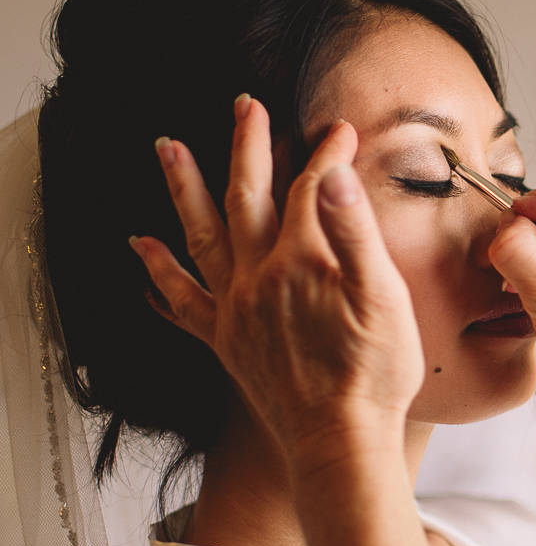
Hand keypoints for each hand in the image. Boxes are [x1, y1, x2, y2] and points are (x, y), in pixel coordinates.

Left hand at [129, 95, 423, 465]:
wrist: (339, 439)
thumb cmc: (372, 376)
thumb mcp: (383, 297)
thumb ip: (356, 231)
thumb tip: (334, 176)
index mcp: (303, 262)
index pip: (313, 188)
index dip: (326, 154)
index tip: (340, 130)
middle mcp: (260, 278)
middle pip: (248, 197)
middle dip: (246, 147)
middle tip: (244, 106)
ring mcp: (237, 308)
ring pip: (202, 235)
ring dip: (184, 188)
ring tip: (167, 149)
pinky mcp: (226, 340)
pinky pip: (182, 300)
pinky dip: (159, 271)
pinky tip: (142, 249)